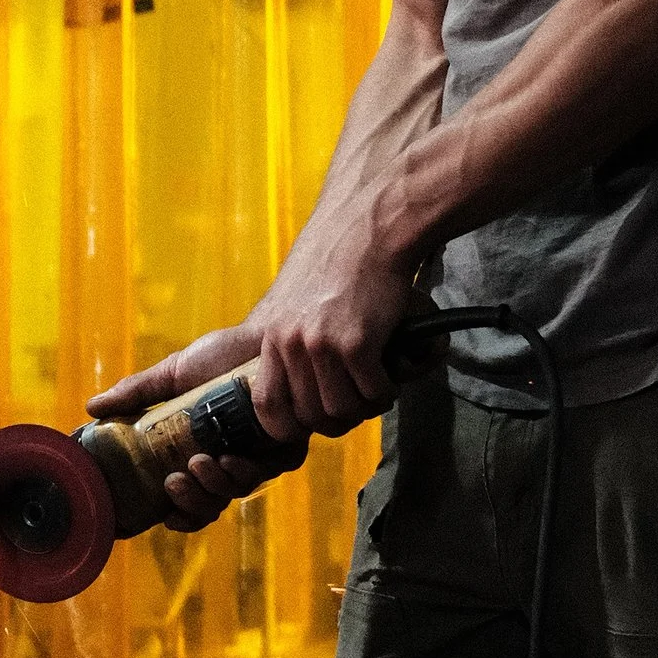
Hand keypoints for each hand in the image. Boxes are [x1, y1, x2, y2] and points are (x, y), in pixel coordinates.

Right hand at [85, 321, 277, 532]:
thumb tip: (91, 407)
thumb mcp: (173, 375)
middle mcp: (228, 463)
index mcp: (198, 454)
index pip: (185, 501)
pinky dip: (244, 472)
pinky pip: (264, 476)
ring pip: (234, 494)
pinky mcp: (285, 451)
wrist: (261, 336)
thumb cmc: (220, 356)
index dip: (174, 516)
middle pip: (208, 507)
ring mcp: (257, 460)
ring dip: (214, 486)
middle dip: (190, 503)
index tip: (159, 515)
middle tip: (174, 482)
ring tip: (200, 462)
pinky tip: (230, 457)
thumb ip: (136, 393)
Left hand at [244, 201, 413, 437]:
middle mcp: (292, 345)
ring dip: (365, 407)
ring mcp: (322, 346)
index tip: (310, 424)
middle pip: (310, 416)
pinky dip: (386, 392)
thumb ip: (290, 340)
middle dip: (337, 419)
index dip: (289, 427)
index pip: (267, 407)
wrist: (368, 230)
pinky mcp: (357, 344)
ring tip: (375, 388)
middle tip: (356, 403)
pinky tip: (391, 375)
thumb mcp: (294, 301)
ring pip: (343, 410)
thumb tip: (298, 382)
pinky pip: (373, 393)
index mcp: (273, 338)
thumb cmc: (337, 262)